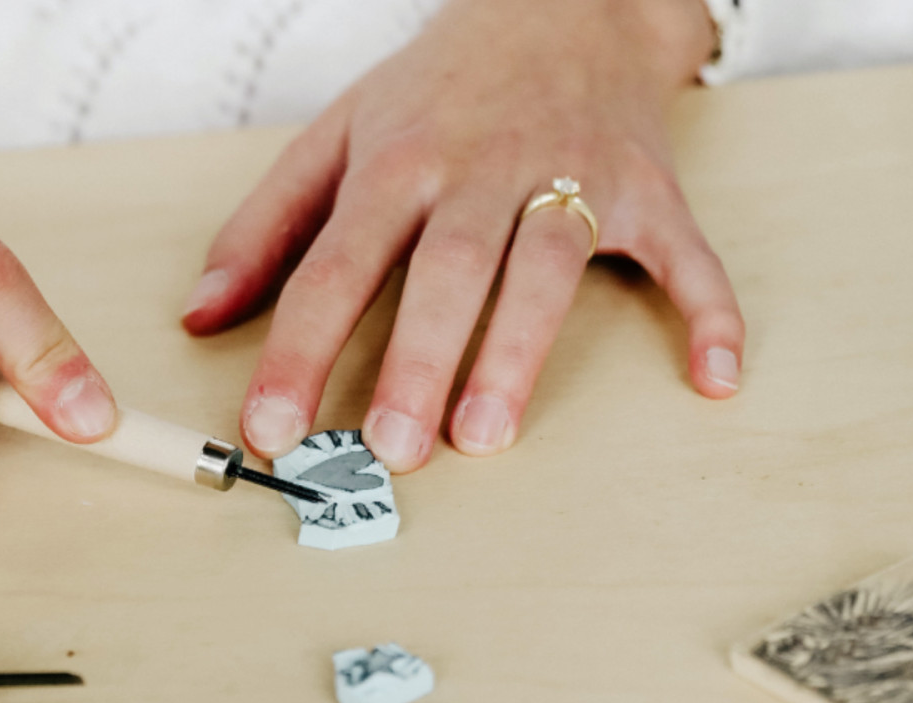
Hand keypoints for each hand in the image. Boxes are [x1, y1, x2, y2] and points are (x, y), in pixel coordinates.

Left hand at [183, 0, 739, 471]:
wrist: (562, 2)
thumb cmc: (439, 89)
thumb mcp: (338, 134)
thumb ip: (268, 225)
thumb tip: (200, 312)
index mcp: (399, 160)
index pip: (336, 263)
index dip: (300, 349)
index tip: (269, 427)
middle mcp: (483, 168)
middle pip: (447, 268)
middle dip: (418, 360)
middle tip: (392, 448)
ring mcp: (573, 174)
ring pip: (546, 265)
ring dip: (520, 350)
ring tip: (488, 435)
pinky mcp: (648, 189)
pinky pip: (686, 252)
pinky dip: (708, 310)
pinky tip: (712, 376)